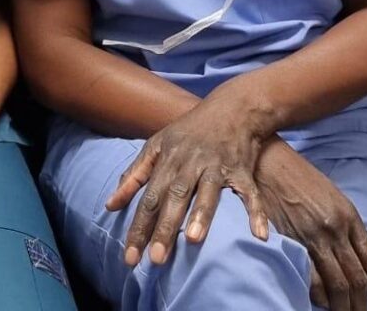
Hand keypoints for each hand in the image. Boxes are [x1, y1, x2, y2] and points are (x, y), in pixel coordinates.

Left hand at [105, 93, 268, 266]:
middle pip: (175, 197)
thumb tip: (109, 205)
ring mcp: (217, 166)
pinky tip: (257, 234)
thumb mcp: (156, 145)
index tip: (129, 258)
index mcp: (167, 159)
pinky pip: (249, 193)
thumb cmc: (189, 131)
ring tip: (192, 240)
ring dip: (201, 215)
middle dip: (165, 228)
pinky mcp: (243, 169)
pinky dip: (255, 212)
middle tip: (156, 259)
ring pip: (208, 192)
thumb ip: (133, 174)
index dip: (138, 227)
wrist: (232, 107)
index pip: (148, 198)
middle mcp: (190, 162)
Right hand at [256, 141, 366, 310]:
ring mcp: (313, 236)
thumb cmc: (300, 176)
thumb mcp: (332, 196)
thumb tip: (356, 258)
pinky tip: (320, 301)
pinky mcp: (292, 240)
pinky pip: (310, 276)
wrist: (270, 161)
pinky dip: (318, 294)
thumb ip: (346, 226)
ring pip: (337, 283)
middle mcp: (335, 228)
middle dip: (363, 305)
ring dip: (343, 306)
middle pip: (357, 279)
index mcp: (349, 216)